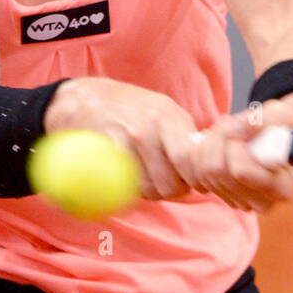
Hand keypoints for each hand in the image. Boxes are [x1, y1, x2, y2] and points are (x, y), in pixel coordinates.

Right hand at [44, 78, 200, 200]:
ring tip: (148, 178)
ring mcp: (125, 141)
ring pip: (150, 190)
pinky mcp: (107, 154)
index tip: (194, 183)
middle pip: (171, 183)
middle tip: (167, 181)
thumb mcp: (164, 108)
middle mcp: (148, 127)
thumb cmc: (131, 107)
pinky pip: (128, 188)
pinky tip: (131, 180)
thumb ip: (186, 133)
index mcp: (168, 115)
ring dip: (152, 193)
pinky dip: (132, 191)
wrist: (86, 99)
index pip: (190, 160)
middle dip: (172, 190)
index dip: (195, 180)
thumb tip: (206, 164)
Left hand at [187, 93, 292, 212]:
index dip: (234, 142)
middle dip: (218, 140)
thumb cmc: (285, 126)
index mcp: (283, 187)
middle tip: (229, 121)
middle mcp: (264, 202)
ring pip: (205, 174)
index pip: (240, 170)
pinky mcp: (229, 198)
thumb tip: (237, 129)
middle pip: (218, 172)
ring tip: (227, 129)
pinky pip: (200, 177)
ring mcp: (245, 203)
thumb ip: (263, 121)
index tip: (240, 123)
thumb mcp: (281, 115)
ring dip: (209, 144)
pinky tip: (220, 142)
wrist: (283, 137)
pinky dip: (204, 155)